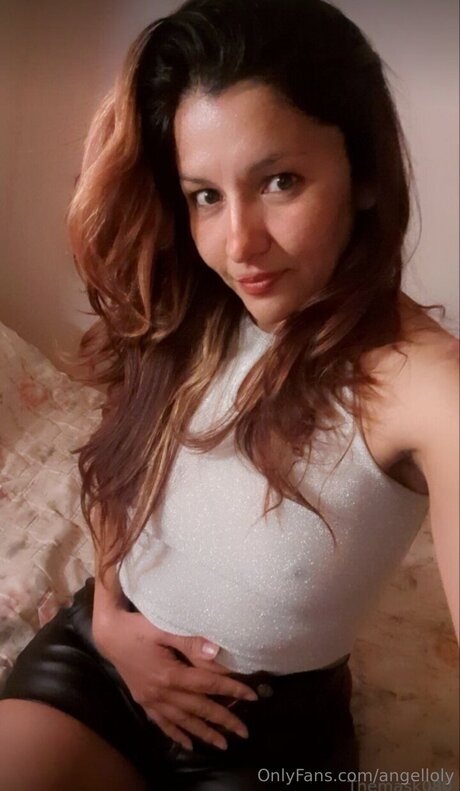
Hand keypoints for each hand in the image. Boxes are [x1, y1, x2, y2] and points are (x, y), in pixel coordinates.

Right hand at [92, 606, 257, 750]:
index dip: (232, 689)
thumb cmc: (137, 627)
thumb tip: (216, 651)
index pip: (208, 684)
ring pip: (182, 721)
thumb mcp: (163, 628)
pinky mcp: (143, 701)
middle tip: (244, 732)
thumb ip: (189, 641)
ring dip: (203, 733)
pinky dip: (176, 734)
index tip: (252, 696)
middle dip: (223, 720)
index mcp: (170, 674)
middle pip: (198, 708)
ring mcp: (151, 700)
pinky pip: (162, 723)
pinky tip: (187, 744)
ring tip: (222, 744)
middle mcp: (162, 692)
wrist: (108, 635)